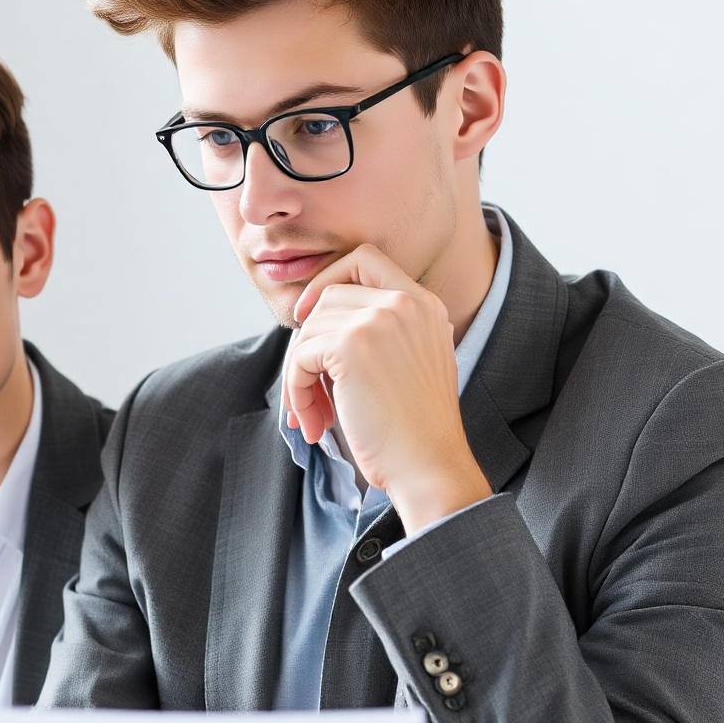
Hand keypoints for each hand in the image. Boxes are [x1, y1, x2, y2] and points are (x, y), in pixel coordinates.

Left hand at [283, 243, 491, 534]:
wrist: (428, 463)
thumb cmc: (412, 428)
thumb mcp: (406, 362)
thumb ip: (376, 331)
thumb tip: (308, 315)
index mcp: (424, 304)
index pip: (364, 258)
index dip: (328, 280)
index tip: (308, 315)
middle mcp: (405, 303)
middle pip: (328, 297)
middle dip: (310, 344)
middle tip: (311, 392)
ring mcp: (379, 320)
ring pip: (309, 329)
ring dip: (299, 375)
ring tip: (313, 415)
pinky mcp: (351, 344)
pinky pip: (299, 356)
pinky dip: (295, 389)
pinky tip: (312, 421)